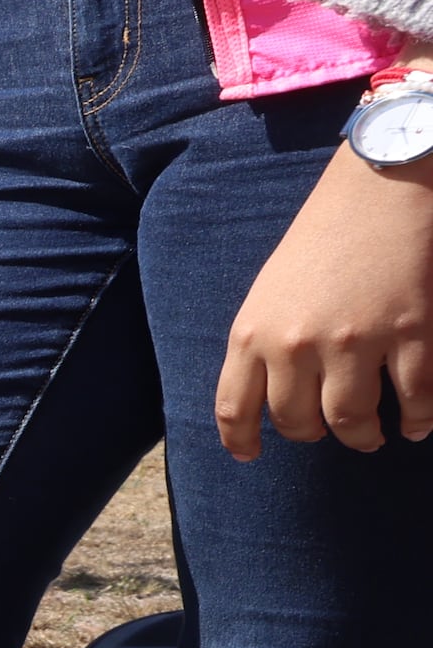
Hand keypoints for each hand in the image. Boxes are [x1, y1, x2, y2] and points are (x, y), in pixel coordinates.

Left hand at [214, 147, 432, 458]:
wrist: (378, 191)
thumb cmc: (322, 238)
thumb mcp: (270, 291)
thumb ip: (265, 342)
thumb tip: (270, 396)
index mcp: (253, 331)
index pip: (234, 406)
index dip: (241, 440)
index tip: (250, 456)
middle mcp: (296, 343)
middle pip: (297, 422)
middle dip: (313, 435)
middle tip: (330, 432)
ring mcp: (354, 340)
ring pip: (351, 420)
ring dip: (362, 437)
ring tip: (371, 436)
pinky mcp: (410, 332)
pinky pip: (415, 399)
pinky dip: (417, 420)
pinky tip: (415, 424)